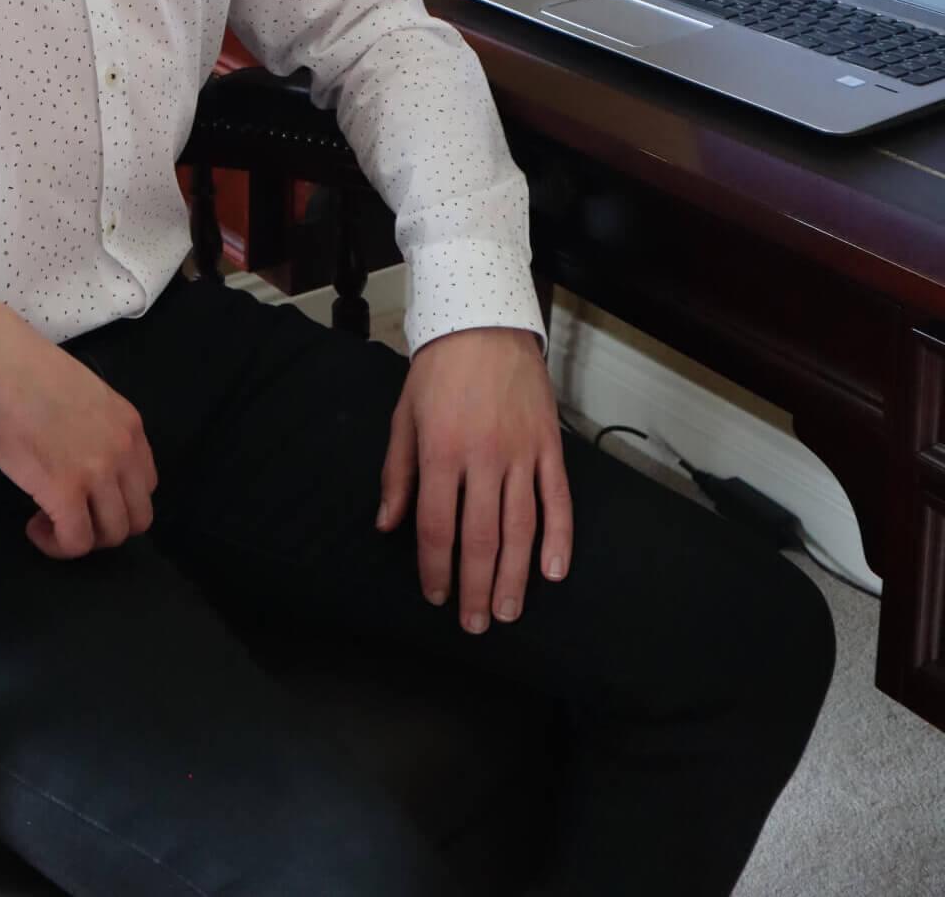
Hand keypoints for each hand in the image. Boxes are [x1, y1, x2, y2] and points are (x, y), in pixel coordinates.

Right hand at [0, 300, 157, 558]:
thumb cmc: (26, 371)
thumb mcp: (86, 397)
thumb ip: (97, 430)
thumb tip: (81, 458)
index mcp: (129, 425)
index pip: (146, 485)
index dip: (115, 500)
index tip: (84, 495)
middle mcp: (123, 450)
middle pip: (137, 518)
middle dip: (103, 526)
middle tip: (69, 515)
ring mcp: (97, 471)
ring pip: (112, 536)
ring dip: (81, 537)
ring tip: (48, 521)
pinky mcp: (65, 490)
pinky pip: (76, 541)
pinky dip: (56, 544)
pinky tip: (35, 526)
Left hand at [377, 326, 571, 631]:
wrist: (484, 322)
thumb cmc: (438, 371)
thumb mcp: (404, 416)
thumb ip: (397, 474)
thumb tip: (388, 525)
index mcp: (441, 452)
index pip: (437, 527)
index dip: (435, 568)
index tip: (435, 596)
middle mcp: (483, 458)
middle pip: (482, 538)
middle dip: (477, 587)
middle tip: (476, 625)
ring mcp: (521, 453)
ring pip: (522, 528)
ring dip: (516, 577)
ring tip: (509, 612)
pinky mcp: (549, 445)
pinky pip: (558, 500)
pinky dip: (559, 538)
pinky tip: (553, 572)